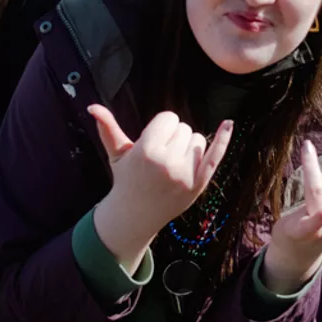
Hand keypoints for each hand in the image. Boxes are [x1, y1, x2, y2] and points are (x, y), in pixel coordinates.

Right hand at [89, 106, 231, 270]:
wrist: (136, 215)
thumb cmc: (127, 179)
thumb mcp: (117, 154)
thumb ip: (108, 128)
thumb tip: (93, 106)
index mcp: (146, 151)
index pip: (168, 118)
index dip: (161, 127)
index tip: (152, 142)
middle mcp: (167, 162)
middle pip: (184, 127)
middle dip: (173, 137)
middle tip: (160, 158)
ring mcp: (185, 175)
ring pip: (198, 139)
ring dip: (188, 146)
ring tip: (172, 163)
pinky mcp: (198, 184)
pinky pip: (214, 156)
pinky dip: (223, 139)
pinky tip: (229, 123)